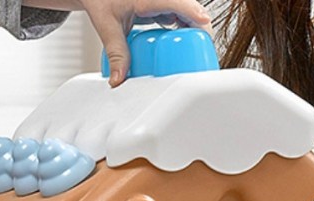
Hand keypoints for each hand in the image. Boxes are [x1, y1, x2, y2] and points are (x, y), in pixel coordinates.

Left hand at [26, 1, 211, 85]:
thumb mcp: (108, 26)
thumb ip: (115, 53)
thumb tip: (118, 79)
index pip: (179, 3)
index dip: (195, 15)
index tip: (206, 31)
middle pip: (190, 8)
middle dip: (200, 27)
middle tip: (204, 51)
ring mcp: (163, 0)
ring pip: (188, 11)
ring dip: (195, 28)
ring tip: (198, 51)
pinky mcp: (162, 5)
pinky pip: (180, 14)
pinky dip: (186, 27)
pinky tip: (186, 43)